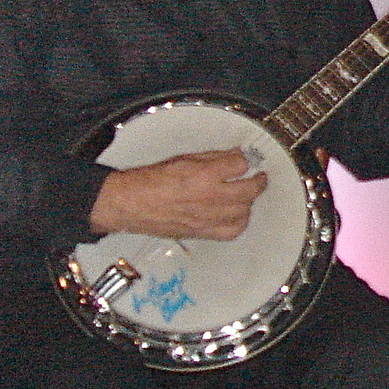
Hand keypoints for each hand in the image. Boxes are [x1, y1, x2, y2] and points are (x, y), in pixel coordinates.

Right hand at [90, 149, 266, 240]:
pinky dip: (239, 222)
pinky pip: (232, 231)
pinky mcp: (202, 232)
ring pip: (244, 211)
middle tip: (259, 177)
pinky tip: (237, 215)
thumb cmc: (150, 181)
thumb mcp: (184, 159)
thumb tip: (235, 155)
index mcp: (203, 175)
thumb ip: (213, 158)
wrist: (129, 204)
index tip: (245, 160)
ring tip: (246, 195)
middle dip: (258, 181)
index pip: (240, 165)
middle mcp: (209, 198)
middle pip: (249, 190)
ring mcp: (207, 218)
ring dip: (249, 201)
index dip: (245, 160)